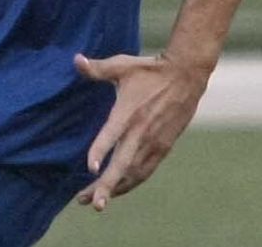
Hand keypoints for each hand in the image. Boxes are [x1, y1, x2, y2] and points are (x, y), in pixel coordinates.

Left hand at [72, 52, 209, 211]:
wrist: (186, 76)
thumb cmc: (150, 70)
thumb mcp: (122, 66)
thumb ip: (97, 68)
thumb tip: (75, 60)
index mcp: (129, 112)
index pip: (112, 134)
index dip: (101, 151)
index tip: (90, 169)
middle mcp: (141, 132)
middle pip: (122, 165)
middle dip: (105, 186)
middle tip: (88, 202)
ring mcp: (154, 143)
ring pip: (134, 173)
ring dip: (115, 188)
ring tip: (95, 201)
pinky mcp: (163, 147)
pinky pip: (145, 171)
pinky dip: (131, 183)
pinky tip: (118, 190)